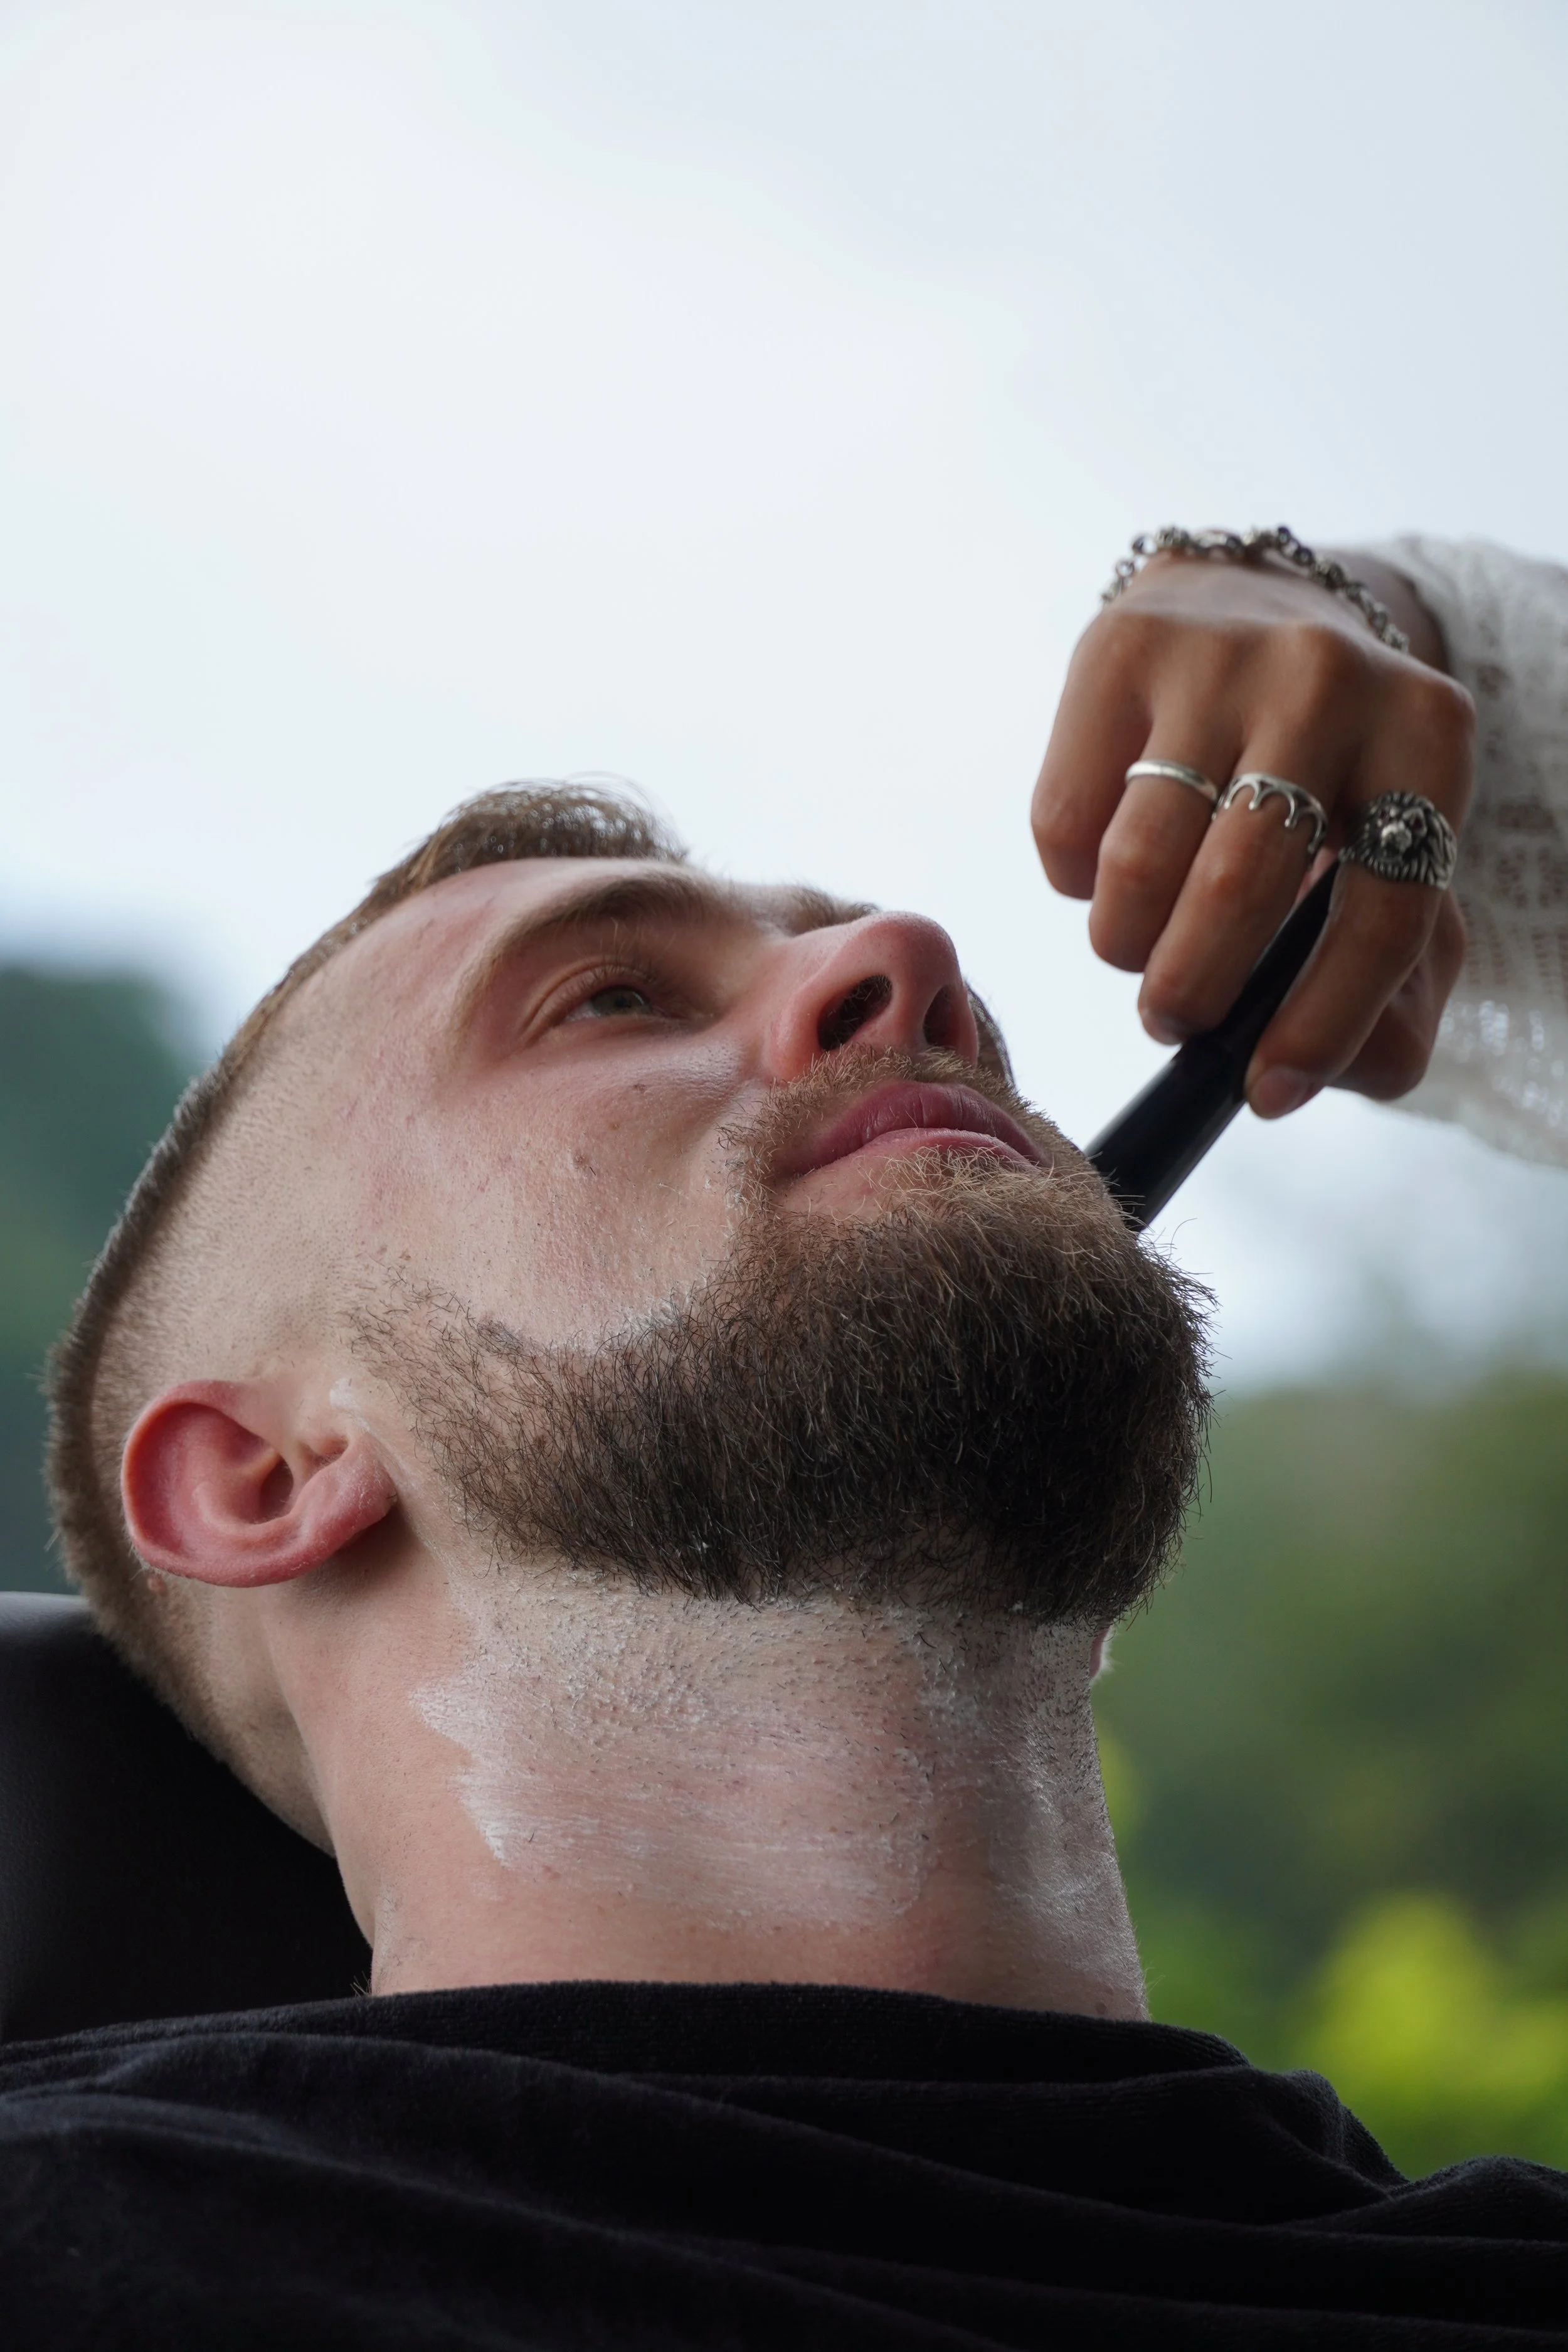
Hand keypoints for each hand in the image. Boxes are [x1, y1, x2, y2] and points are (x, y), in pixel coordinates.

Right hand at [1030, 552, 1473, 1117]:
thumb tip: (1287, 1079)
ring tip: (1141, 944)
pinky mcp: (1116, 651)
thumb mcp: (1390, 861)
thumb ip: (1388, 990)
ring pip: (1137, 867)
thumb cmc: (1326, 776)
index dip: (1323, 1024)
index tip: (1268, 1091)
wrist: (1243, 609)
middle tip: (1177, 1019)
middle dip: (1195, 992)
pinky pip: (1064, 827)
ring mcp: (1217, 654)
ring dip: (1126, 945)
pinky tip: (1109, 860)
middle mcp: (1330, 677)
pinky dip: (1074, 884)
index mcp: (1429, 737)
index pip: (1383, 913)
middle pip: (1240, 892)